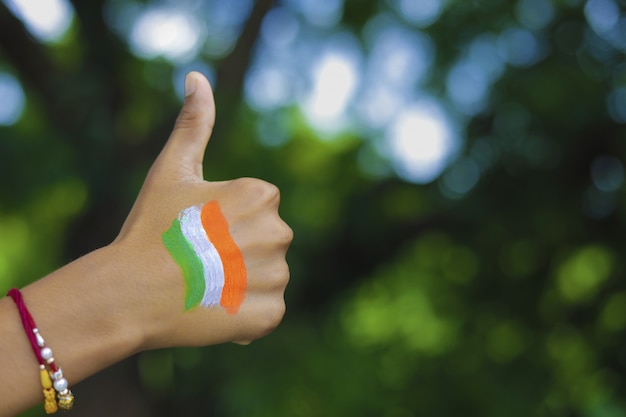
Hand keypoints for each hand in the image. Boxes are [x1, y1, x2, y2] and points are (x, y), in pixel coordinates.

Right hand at [114, 72, 291, 348]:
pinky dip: (245, 315)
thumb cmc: (150, 229)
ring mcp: (277, 276)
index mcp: (262, 195)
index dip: (225, 222)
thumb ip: (193, 124)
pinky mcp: (270, 314)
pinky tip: (214, 310)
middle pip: (265, 242)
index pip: (258, 208)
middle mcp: (280, 232)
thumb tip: (197, 77)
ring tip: (204, 287)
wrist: (129, 294)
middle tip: (198, 262)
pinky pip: (266, 311)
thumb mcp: (172, 170)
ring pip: (266, 277)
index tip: (197, 232)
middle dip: (238, 251)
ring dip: (242, 284)